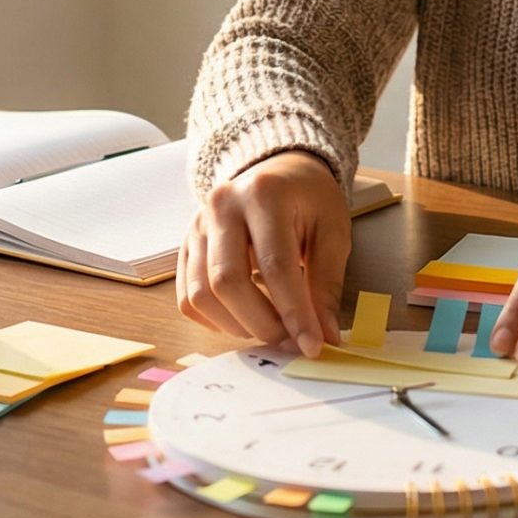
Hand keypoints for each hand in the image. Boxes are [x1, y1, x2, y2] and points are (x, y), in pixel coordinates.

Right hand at [178, 149, 349, 357]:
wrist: (278, 172)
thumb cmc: (309, 201)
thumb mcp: (333, 232)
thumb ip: (326, 284)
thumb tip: (324, 336)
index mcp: (264, 195)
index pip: (275, 265)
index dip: (294, 313)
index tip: (311, 346)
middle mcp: (221, 206)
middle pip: (228, 282)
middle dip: (262, 323)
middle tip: (290, 341)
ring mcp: (196, 226)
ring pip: (201, 294)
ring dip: (236, 326)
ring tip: (269, 328)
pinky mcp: (185, 246)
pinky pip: (187, 298)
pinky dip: (215, 320)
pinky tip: (243, 319)